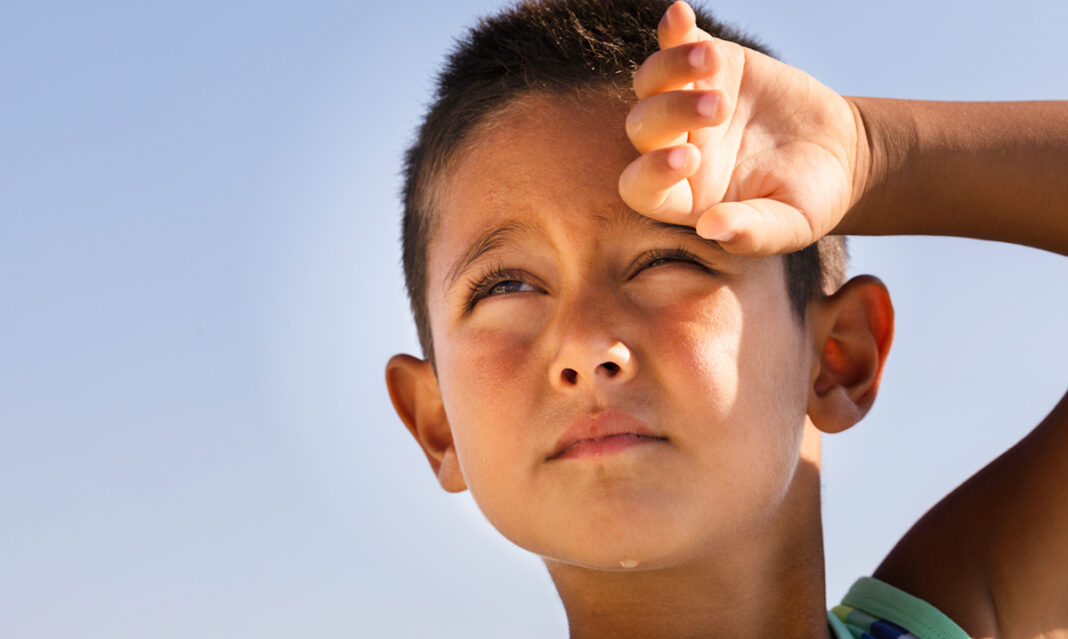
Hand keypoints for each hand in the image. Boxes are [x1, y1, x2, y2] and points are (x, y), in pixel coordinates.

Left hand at [618, 1, 863, 255]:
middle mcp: (676, 149)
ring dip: (671, 68)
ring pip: (651, 82)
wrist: (839, 155)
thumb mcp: (789, 225)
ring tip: (710, 60)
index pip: (642, 188)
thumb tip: (711, 229)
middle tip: (719, 107)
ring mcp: (688, 103)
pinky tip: (679, 15)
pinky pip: (678, 43)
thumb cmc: (809, 200)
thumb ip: (751, 232)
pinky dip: (674, 28)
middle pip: (642, 128)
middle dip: (670, 113)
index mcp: (684, 197)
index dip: (652, 173)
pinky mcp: (714, 66)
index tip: (688, 159)